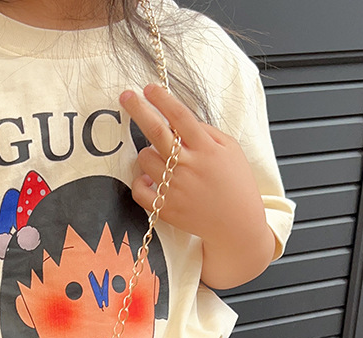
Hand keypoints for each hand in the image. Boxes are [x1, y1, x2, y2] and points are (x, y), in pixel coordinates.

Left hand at [119, 83, 268, 250]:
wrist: (236, 225)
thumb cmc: (235, 184)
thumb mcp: (230, 150)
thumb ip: (206, 132)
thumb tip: (179, 120)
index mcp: (206, 148)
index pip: (180, 116)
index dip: (163, 99)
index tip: (149, 88)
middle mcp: (188, 166)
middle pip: (156, 132)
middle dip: (139, 110)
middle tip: (126, 96)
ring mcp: (175, 188)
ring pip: (144, 159)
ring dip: (148, 154)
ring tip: (163, 161)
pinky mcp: (165, 208)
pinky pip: (138, 188)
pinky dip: (140, 181)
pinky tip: (151, 179)